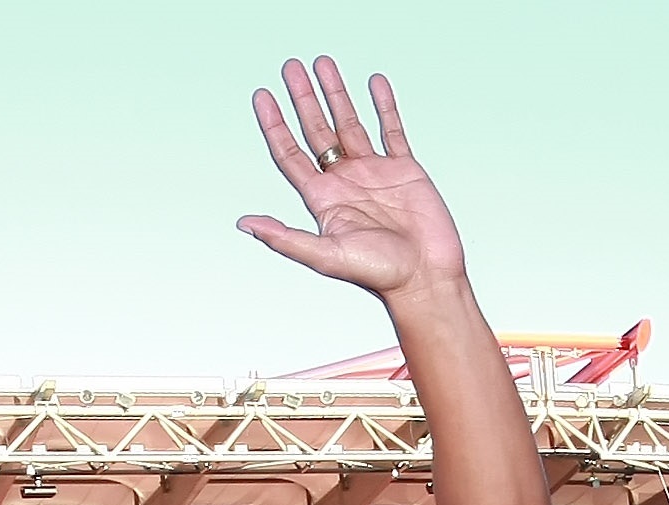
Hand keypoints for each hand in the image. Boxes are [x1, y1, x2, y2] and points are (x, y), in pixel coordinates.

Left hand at [237, 57, 465, 304]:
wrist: (424, 277)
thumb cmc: (376, 273)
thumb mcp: (325, 255)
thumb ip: (285, 238)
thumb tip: (244, 223)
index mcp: (322, 198)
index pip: (290, 153)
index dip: (275, 124)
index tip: (262, 95)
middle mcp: (343, 181)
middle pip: (316, 130)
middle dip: (303, 98)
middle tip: (291, 65)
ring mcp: (373, 172)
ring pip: (350, 123)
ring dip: (336, 93)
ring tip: (324, 62)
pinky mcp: (404, 169)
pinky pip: (392, 128)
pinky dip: (383, 105)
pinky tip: (373, 82)